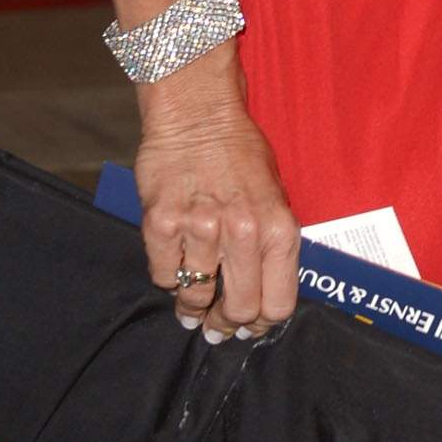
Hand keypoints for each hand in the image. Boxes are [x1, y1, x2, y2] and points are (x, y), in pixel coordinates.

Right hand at [136, 68, 299, 339]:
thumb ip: (270, 246)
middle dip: (226, 323)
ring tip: (190, 304)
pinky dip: (168, 277)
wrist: (197, 113)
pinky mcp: (162, 224)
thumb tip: (259, 299)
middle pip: (238, 309)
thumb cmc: (239, 153)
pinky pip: (163, 276)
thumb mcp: (274, 196)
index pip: (277, 304)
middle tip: (216, 325)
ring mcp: (201, 229)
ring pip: (196, 297)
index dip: (262, 324)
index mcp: (278, 228)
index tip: (250, 327)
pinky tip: (174, 267)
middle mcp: (244, 232)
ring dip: (192, 306)